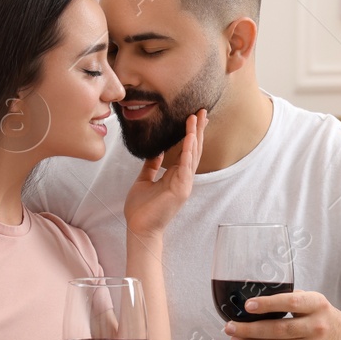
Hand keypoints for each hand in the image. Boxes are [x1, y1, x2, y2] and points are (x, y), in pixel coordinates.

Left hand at [123, 109, 205, 237]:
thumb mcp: (144, 180)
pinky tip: (190, 137)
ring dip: (195, 136)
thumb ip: (152, 166)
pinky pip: (186, 166)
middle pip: (194, 150)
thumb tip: (156, 152)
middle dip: (198, 130)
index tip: (193, 118)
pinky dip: (189, 151)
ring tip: (197, 118)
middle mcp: (183, 178)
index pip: (187, 151)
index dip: (191, 134)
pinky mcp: (181, 190)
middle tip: (201, 111)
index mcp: (175, 176)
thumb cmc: (140, 209)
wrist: (139, 228)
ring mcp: (184, 184)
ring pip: (193, 155)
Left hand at [224, 291, 340, 339]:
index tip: (248, 305)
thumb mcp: (317, 303)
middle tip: (230, 327)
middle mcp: (317, 328)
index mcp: (317, 306)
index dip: (268, 304)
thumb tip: (259, 302)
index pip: (291, 302)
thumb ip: (294, 300)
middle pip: (278, 329)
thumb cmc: (327, 322)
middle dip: (249, 329)